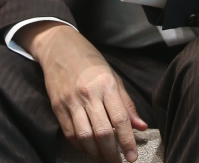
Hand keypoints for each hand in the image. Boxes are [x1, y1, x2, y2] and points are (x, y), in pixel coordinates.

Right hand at [20, 22, 146, 161]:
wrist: (59, 46)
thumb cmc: (90, 61)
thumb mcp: (113, 76)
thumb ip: (126, 103)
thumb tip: (141, 127)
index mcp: (106, 84)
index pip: (120, 119)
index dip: (128, 141)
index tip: (132, 157)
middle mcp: (88, 93)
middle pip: (102, 132)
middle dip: (112, 154)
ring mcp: (71, 100)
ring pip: (85, 136)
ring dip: (96, 154)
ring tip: (104, 160)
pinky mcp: (57, 106)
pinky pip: (69, 133)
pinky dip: (80, 146)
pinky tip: (88, 149)